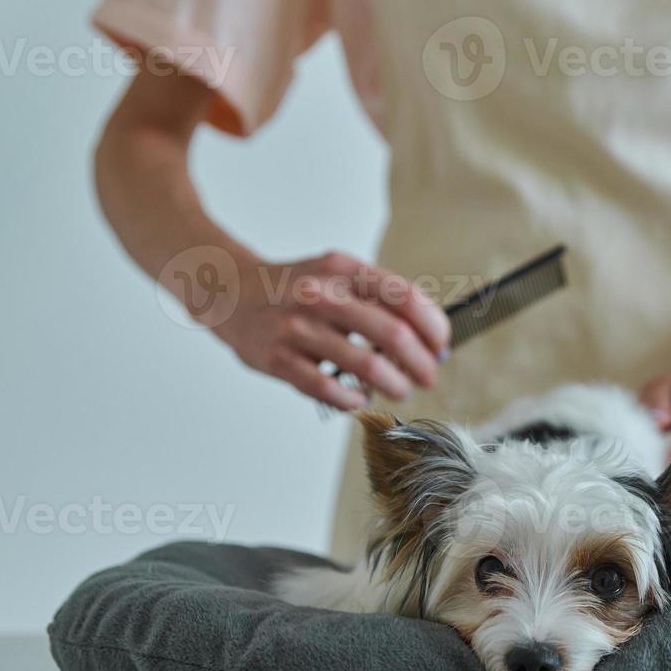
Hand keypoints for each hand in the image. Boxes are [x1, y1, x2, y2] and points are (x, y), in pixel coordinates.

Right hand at [213, 251, 450, 409]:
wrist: (229, 292)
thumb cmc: (294, 289)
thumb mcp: (335, 276)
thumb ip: (378, 300)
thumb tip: (430, 340)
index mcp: (343, 271)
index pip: (405, 297)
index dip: (433, 326)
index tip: (441, 345)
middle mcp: (321, 294)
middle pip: (393, 334)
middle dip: (421, 362)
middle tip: (429, 376)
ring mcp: (297, 327)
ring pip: (365, 364)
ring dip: (394, 384)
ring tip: (400, 389)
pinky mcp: (277, 358)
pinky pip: (325, 387)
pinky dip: (352, 399)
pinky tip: (360, 399)